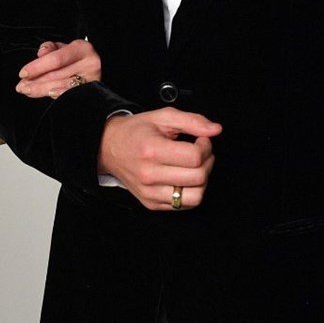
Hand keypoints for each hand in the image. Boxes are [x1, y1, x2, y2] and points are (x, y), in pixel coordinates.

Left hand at [16, 38, 101, 98]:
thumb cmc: (75, 55)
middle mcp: (89, 64)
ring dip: (41, 90)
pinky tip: (47, 94)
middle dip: (36, 82)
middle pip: (57, 75)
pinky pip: (70, 95)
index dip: (37, 67)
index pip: (56, 59)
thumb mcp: (64, 47)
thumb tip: (40, 54)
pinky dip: (57, 95)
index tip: (22, 74)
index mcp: (81, 49)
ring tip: (27, 91)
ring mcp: (92, 80)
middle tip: (20, 87)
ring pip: (61, 86)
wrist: (99, 63)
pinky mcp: (92, 92)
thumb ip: (50, 48)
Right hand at [97, 109, 220, 210]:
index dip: (206, 146)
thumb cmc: (135, 132)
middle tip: (200, 152)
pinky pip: (184, 205)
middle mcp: (149, 175)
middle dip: (207, 162)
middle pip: (198, 177)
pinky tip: (184, 178)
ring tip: (194, 167)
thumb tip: (216, 130)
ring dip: (202, 181)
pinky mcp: (151, 204)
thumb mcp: (162, 117)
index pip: (195, 157)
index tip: (201, 140)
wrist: (108, 148)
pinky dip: (190, 192)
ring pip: (195, 196)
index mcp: (152, 150)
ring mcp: (150, 193)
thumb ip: (192, 121)